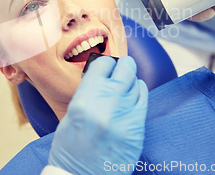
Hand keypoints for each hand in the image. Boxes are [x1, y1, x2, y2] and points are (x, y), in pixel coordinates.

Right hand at [48, 56, 147, 174]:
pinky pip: (143, 100)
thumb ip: (87, 93)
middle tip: (120, 67)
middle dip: (122, 66)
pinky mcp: (137, 129)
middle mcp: (107, 105)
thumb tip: (102, 76)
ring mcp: (125, 117)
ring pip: (136, 83)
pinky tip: (133, 94)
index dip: (104, 63)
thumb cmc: (71, 150)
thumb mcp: (71, 115)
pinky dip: (139, 93)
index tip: (105, 65)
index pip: (102, 65)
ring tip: (124, 85)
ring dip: (130, 81)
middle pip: (125, 69)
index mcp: (85, 100)